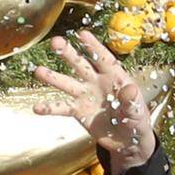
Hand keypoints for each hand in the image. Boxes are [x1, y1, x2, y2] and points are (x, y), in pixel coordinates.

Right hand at [16, 31, 158, 172]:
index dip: (93, 46)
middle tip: (55, 42)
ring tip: (39, 71)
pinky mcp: (78, 111)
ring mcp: (85, 96)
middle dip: (68, 54)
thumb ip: (132, 101)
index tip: (82, 34)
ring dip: (53, 77)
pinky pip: (62, 108)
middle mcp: (96, 82)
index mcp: (114, 76)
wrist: (126, 140)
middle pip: (80, 65)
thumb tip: (129, 90)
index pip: (103, 58)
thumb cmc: (136, 120)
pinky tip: (37, 108)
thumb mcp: (138, 111)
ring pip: (67, 83)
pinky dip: (50, 108)